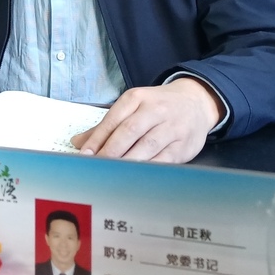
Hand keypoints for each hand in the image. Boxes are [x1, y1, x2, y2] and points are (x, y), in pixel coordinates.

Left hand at [70, 77, 222, 162]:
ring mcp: (171, 127)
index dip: (97, 139)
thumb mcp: (133, 106)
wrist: (196, 101)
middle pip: (129, 132)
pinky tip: (136, 176)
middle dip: (110, 152)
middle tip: (95, 166)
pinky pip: (163, 159)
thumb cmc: (158, 106)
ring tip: (112, 173)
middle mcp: (155, 110)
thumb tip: (78, 142)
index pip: (113, 119)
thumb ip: (106, 126)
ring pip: (146, 146)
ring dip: (128, 161)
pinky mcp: (183, 145)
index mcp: (137, 98)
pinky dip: (148, 168)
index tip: (84, 154)